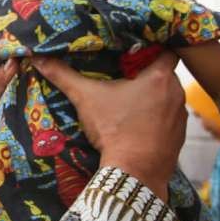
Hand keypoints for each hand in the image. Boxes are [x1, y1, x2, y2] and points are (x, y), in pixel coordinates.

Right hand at [32, 52, 185, 201]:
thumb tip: (38, 58)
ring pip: (168, 97)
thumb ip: (63, 75)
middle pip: (165, 74)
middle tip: (126, 74)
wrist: (134, 172)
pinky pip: (169, 119)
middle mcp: (176, 93)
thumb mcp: (85, 98)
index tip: (136, 50)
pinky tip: (138, 123)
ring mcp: (181, 117)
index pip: (167, 50)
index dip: (154, 47)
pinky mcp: (179, 137)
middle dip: (148, 74)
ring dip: (153, 97)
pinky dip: (157, 118)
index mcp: (159, 77)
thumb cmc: (114, 130)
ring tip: (130, 100)